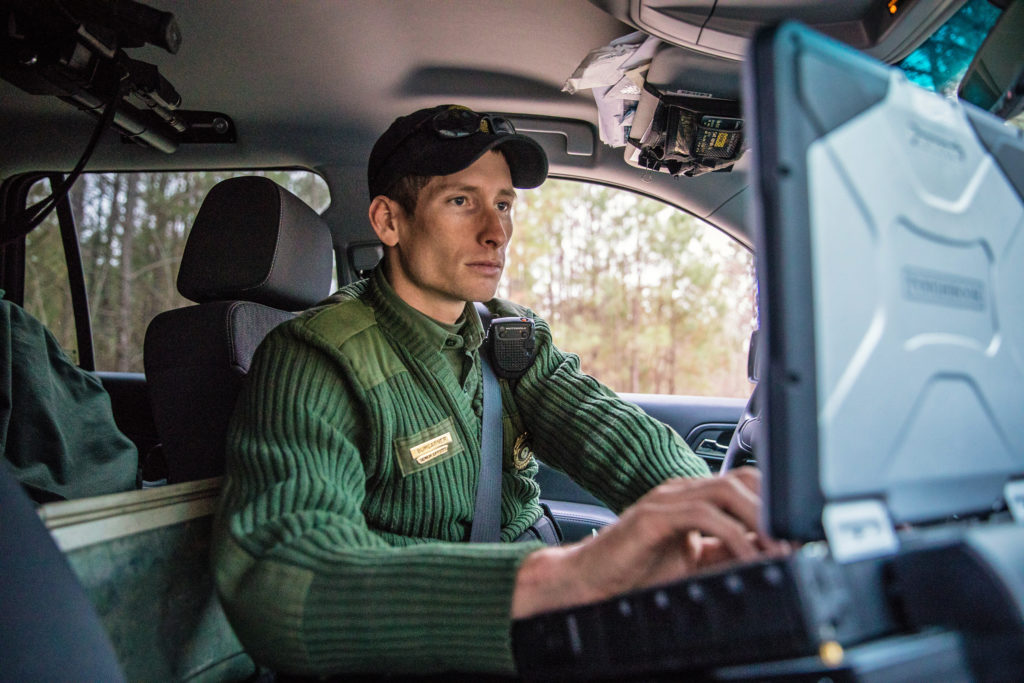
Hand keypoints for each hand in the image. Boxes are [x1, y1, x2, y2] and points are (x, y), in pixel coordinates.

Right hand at [511, 467, 786, 618]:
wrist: (589, 582)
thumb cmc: (635, 574)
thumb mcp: (694, 566)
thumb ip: (726, 555)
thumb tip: (770, 556)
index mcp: (692, 500)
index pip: (744, 485)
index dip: (774, 506)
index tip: (797, 538)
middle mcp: (681, 492)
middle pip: (741, 479)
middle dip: (772, 510)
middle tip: (793, 544)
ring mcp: (666, 499)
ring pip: (726, 489)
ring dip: (758, 519)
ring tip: (776, 550)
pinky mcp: (653, 516)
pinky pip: (703, 514)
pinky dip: (732, 535)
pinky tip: (747, 556)